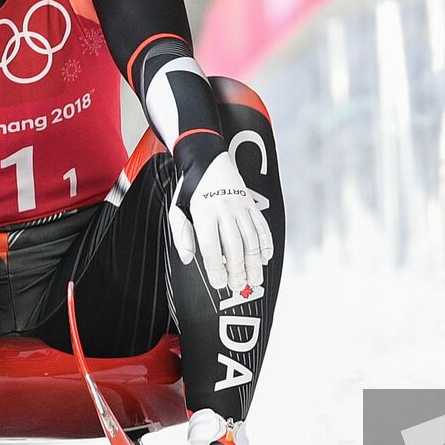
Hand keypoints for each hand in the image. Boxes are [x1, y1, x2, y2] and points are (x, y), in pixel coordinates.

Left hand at [168, 151, 272, 292]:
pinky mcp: (251, 204)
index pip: (211, 247)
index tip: (218, 283)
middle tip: (238, 286)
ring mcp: (241, 206)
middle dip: (237, 270)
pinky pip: (262, 226)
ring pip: (252, 239)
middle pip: (234, 246)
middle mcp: (224, 209)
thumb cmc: (191, 188)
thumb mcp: (177, 208)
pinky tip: (265, 258)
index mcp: (204, 212)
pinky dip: (266, 244)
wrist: (207, 158)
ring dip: (254, 263)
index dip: (216, 268)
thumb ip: (181, 234)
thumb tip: (188, 259)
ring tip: (254, 279)